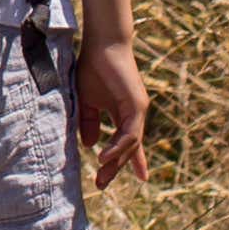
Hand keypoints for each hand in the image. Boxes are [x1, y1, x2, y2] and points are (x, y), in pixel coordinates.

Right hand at [75, 32, 149, 184]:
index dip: (134, 160)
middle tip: (101, 184)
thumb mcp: (87, 101)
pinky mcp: (136, 105)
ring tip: (101, 175)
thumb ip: (89, 123)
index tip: (141, 178)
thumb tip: (91, 145)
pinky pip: (129, 133)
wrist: (102, 44)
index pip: (131, 142)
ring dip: (116, 161)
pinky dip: (118, 147)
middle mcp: (135, 114)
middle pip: (129, 148)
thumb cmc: (94, 68)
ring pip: (131, 143)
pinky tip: (104, 157)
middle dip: (116, 167)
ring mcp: (138, 110)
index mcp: (125, 114)